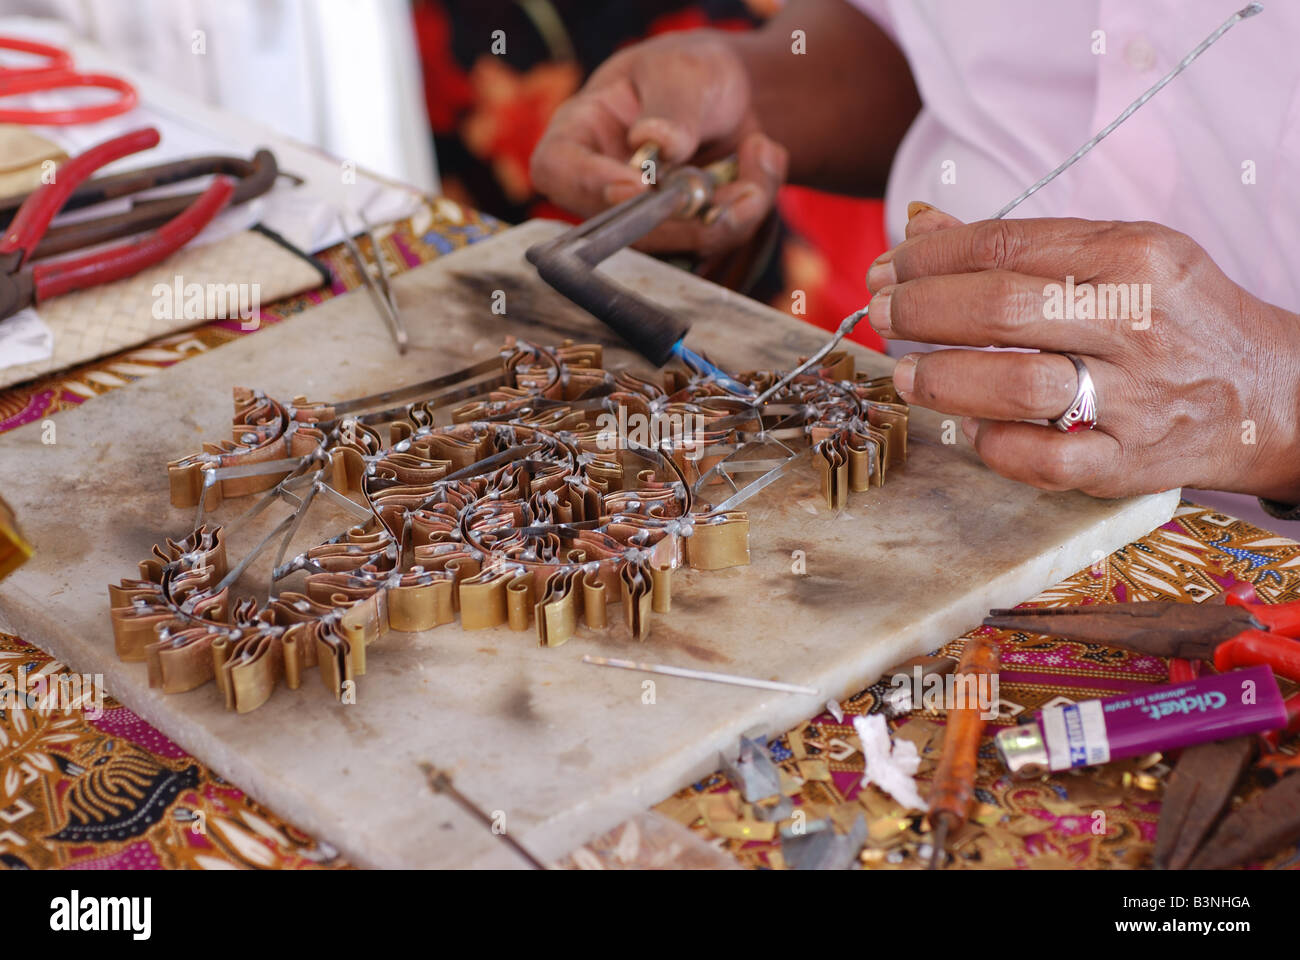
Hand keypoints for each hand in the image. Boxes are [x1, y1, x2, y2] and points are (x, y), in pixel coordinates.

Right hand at [529, 31, 786, 256]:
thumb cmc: (689, 71)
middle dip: (684, 218)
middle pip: (620, 227)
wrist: (730, 95)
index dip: (588, 186)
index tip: (637, 186)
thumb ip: (672, 106)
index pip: (556, 169)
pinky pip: (711, 241)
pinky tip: (761, 158)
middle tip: (739, 189)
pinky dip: (749, 209)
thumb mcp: (683, 70)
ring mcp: (639, 216)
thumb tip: (655, 142)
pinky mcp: (678, 235)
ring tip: (761, 153)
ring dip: (729, 214)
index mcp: (581, 131)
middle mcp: (602, 184)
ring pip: (674, 243)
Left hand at [864, 206, 1299, 500]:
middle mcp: (1134, 324)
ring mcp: (1133, 397)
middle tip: (881, 313)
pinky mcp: (1127, 462)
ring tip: (906, 375)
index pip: (1005, 247)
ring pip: (1013, 386)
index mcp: (1131, 257)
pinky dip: (993, 444)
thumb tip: (919, 222)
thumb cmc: (1174, 316)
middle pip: (999, 309)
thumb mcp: (1118, 254)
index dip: (928, 258)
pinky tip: (970, 427)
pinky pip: (1041, 460)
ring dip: (940, 380)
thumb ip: (1022, 243)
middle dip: (920, 311)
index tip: (886, 268)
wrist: (1269, 390)